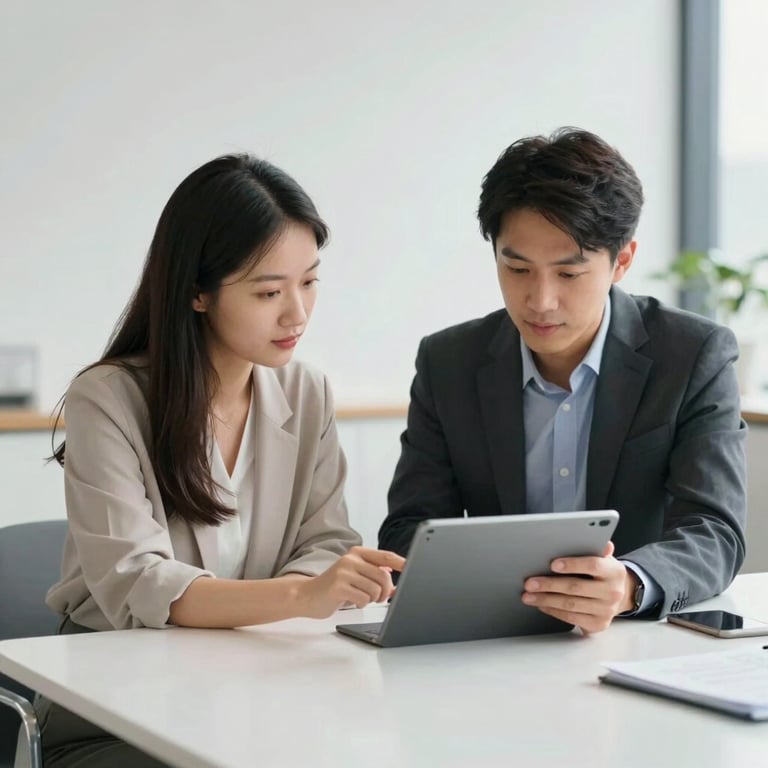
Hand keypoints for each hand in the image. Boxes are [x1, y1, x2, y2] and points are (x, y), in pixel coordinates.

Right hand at [297, 546, 405, 618]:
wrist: (307, 595)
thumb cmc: (335, 586)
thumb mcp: (355, 575)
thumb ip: (374, 574)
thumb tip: (394, 583)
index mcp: (357, 553)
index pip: (385, 556)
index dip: (401, 562)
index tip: (412, 568)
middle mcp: (351, 559)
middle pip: (383, 576)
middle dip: (385, 591)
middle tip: (379, 597)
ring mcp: (344, 572)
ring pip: (374, 589)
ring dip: (372, 599)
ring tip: (361, 597)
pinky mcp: (338, 586)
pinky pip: (363, 598)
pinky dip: (362, 603)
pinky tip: (352, 601)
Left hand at [521, 541, 636, 633]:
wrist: (620, 596)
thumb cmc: (604, 573)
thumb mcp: (604, 557)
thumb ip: (596, 548)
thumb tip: (598, 539)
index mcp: (614, 571)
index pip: (593, 565)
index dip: (572, 564)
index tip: (552, 564)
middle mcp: (613, 592)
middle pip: (575, 587)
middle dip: (549, 585)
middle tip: (529, 582)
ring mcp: (606, 610)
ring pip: (570, 605)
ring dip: (546, 600)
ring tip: (528, 595)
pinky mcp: (598, 624)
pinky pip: (571, 618)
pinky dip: (553, 611)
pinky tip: (541, 604)